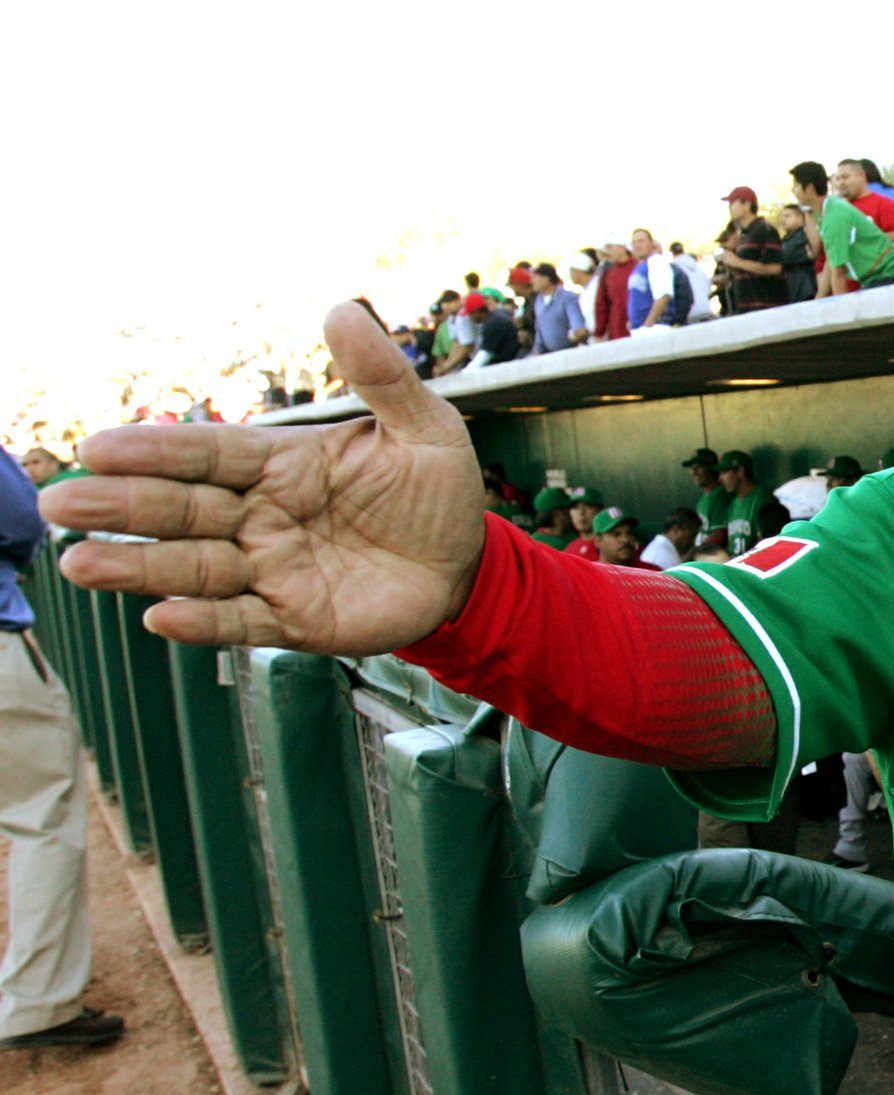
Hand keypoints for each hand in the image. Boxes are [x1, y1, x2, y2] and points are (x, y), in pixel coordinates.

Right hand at [41, 302, 485, 653]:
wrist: (470, 565)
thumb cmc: (437, 492)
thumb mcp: (423, 428)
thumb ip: (381, 377)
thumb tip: (342, 310)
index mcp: (282, 465)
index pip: (207, 454)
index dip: (155, 451)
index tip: (100, 448)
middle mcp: (263, 516)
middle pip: (180, 509)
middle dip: (122, 507)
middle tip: (61, 504)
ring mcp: (274, 569)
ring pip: (193, 568)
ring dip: (138, 568)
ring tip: (81, 565)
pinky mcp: (296, 620)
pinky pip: (243, 623)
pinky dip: (203, 622)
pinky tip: (161, 616)